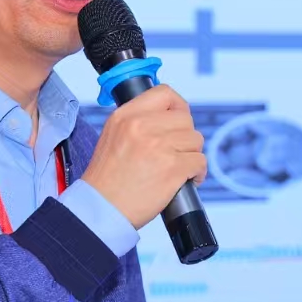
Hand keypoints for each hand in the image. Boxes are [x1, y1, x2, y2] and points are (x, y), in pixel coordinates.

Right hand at [80, 85, 206, 228]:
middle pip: (185, 119)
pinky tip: (187, 180)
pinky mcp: (173, 168)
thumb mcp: (112, 136)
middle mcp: (142, 126)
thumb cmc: (106, 180)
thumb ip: (136, 122)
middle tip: (177, 152)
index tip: (178, 120)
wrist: (101, 208)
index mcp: (126, 116)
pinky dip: (198, 173)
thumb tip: (167, 117)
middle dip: (186, 136)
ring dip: (192, 155)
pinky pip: (200, 161)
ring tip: (179, 168)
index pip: (164, 93)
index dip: (177, 107)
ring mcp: (159, 146)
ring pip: (196, 140)